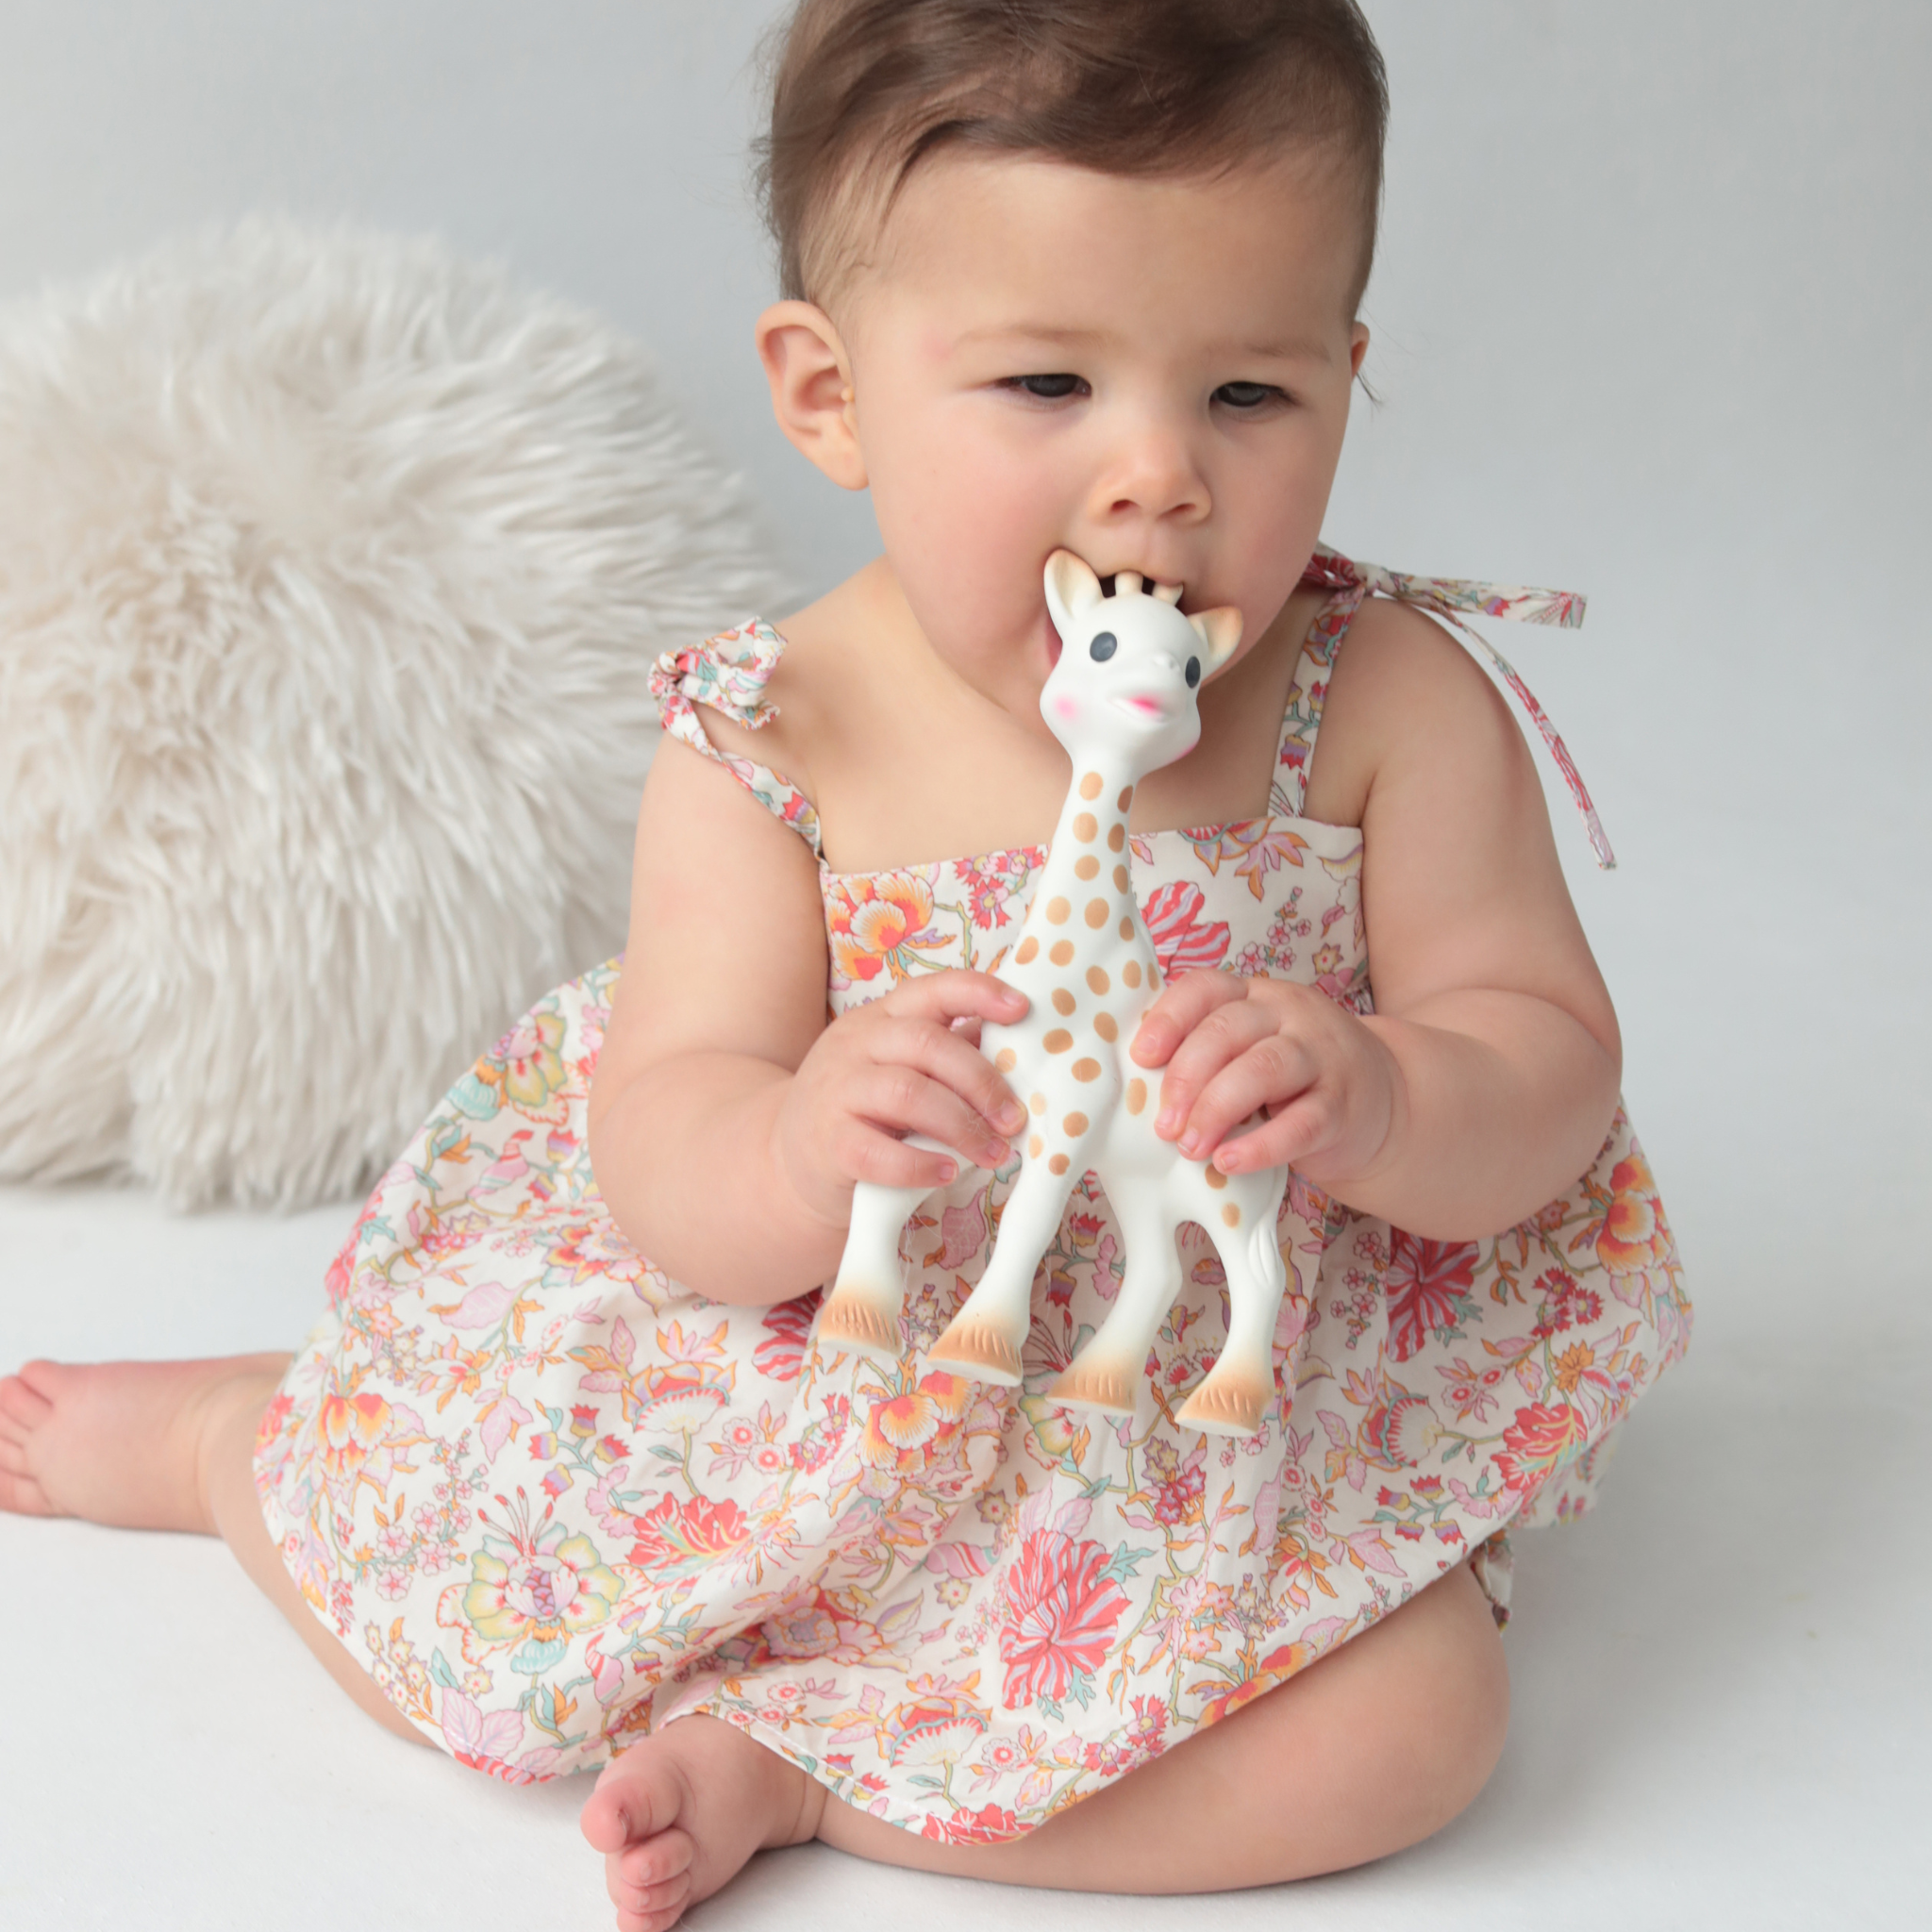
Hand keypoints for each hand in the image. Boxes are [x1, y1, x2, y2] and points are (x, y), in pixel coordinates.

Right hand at [773, 971, 1030, 1225]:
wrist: (786, 1156)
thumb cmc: (867, 1110)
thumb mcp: (901, 1068)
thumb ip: (950, 1056)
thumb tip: (1023, 1053)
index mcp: (883, 1018)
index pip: (933, 989)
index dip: (980, 993)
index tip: (1022, 1009)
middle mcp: (857, 1044)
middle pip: (928, 1044)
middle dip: (982, 1082)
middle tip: (1015, 1120)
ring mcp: (838, 1090)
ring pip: (906, 1093)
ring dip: (961, 1125)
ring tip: (993, 1154)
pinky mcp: (828, 1143)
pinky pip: (877, 1151)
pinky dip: (919, 1164)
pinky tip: (947, 1172)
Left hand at [1129, 971, 1399, 1184]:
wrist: (1384, 1101)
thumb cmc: (1293, 1079)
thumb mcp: (1252, 1049)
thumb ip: (1207, 1057)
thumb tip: (1135, 1091)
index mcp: (1255, 996)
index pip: (1206, 988)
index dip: (1169, 1018)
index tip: (1141, 1057)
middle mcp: (1289, 1015)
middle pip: (1228, 1030)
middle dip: (1186, 1078)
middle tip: (1163, 1125)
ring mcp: (1321, 1056)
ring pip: (1264, 1068)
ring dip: (1218, 1108)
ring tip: (1190, 1146)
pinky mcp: (1343, 1105)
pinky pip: (1301, 1122)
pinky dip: (1261, 1144)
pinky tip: (1229, 1162)